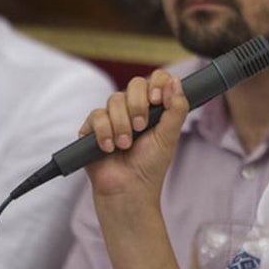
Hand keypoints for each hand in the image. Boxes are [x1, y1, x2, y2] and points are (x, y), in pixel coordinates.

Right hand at [81, 71, 187, 196]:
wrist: (128, 189)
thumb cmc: (150, 166)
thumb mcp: (169, 136)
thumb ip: (176, 108)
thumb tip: (175, 81)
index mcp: (154, 108)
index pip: (157, 79)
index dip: (156, 84)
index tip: (157, 101)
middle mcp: (133, 109)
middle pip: (134, 84)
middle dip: (138, 106)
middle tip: (141, 128)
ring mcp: (112, 117)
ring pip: (114, 100)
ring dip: (122, 125)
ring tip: (125, 145)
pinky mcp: (93, 128)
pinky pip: (96, 116)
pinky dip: (104, 132)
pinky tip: (109, 148)